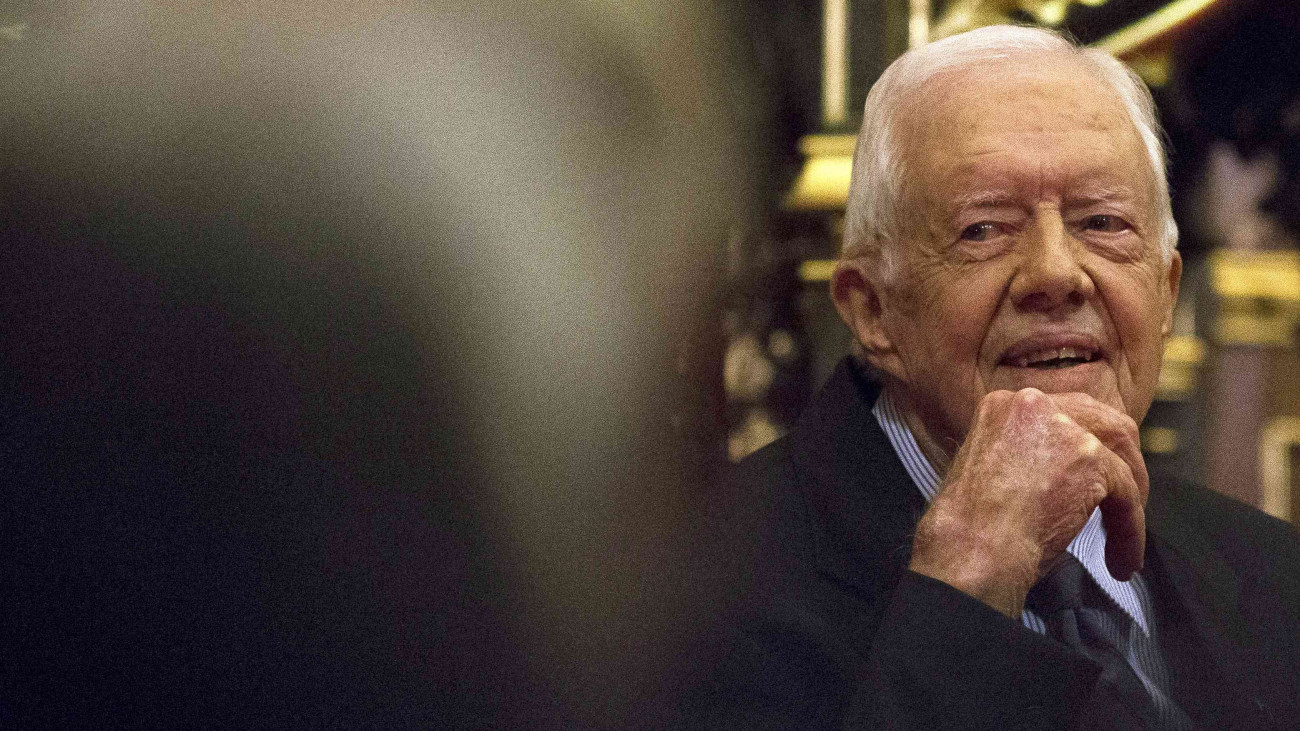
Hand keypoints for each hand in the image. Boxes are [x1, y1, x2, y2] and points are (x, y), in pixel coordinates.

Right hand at [907, 388, 1147, 616]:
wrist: (971, 549)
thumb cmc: (971, 528)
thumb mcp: (988, 469)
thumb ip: (1022, 455)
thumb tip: (1059, 471)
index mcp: (1003, 405)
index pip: (1064, 413)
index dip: (1086, 444)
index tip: (1090, 477)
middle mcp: (1033, 405)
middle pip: (1103, 420)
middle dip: (1122, 460)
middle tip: (1124, 499)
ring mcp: (1064, 428)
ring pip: (1121, 455)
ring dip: (1132, 496)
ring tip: (1125, 534)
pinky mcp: (1090, 458)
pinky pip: (1127, 494)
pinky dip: (1130, 530)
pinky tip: (1122, 559)